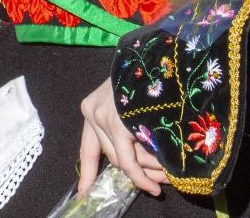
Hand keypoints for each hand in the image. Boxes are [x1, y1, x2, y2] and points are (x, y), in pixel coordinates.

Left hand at [78, 78, 166, 197]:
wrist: (161, 58)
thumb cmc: (150, 79)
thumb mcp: (131, 103)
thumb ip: (126, 130)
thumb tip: (137, 169)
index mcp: (93, 107)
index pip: (88, 147)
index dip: (88, 171)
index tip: (83, 192)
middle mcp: (93, 112)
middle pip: (110, 157)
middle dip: (135, 172)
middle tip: (157, 182)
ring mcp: (103, 117)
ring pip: (121, 160)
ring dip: (146, 170)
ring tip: (166, 174)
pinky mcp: (117, 123)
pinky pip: (128, 161)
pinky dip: (141, 177)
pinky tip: (153, 186)